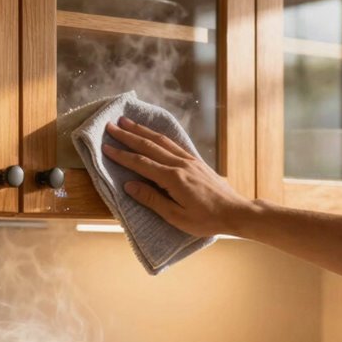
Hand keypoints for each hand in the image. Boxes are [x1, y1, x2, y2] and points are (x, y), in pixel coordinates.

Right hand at [102, 116, 254, 236]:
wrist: (235, 212)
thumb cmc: (206, 219)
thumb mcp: (176, 216)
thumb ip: (152, 199)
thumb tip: (129, 186)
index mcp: (172, 178)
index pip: (141, 163)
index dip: (122, 155)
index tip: (106, 147)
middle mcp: (180, 164)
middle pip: (148, 145)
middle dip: (128, 135)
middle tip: (111, 126)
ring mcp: (189, 160)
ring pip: (161, 140)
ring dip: (142, 130)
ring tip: (127, 122)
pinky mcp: (195, 160)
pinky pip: (173, 143)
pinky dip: (159, 135)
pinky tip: (153, 133)